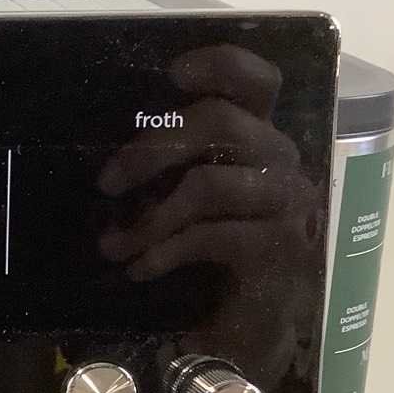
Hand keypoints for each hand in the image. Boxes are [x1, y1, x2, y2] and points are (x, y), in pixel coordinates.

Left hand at [97, 46, 319, 377]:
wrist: (255, 327)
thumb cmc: (214, 252)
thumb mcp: (187, 200)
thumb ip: (172, 166)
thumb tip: (112, 157)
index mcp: (260, 139)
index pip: (258, 81)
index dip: (221, 65)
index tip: (174, 73)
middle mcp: (281, 162)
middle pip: (222, 122)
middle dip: (152, 148)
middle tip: (107, 181)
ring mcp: (286, 206)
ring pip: (209, 185)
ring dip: (148, 217)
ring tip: (112, 245)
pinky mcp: (278, 249)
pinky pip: (209, 236)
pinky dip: (162, 251)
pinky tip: (138, 268)